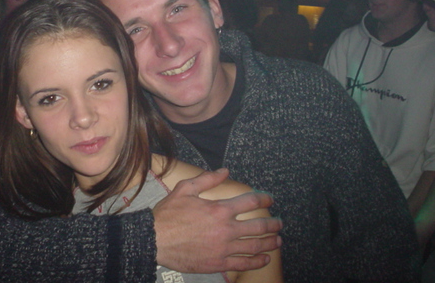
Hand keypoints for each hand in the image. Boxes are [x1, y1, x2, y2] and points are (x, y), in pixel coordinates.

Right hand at [153, 168, 281, 272]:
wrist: (155, 240)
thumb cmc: (168, 214)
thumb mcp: (185, 189)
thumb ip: (208, 179)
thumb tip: (225, 171)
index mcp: (219, 209)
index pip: (250, 201)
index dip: (264, 199)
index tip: (269, 199)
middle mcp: (226, 229)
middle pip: (259, 226)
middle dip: (273, 224)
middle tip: (279, 223)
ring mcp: (223, 248)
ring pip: (255, 246)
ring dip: (270, 243)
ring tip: (277, 241)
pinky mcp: (218, 263)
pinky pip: (243, 263)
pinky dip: (257, 261)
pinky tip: (264, 259)